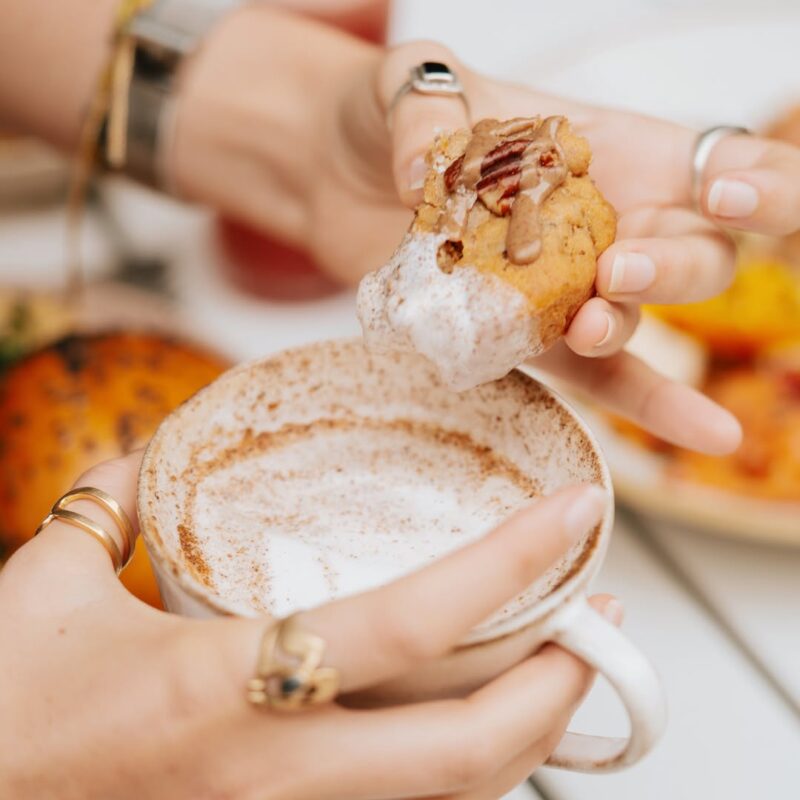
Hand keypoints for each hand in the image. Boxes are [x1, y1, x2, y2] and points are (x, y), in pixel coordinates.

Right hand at [0, 453, 617, 799]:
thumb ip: (113, 504)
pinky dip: (463, 775)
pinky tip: (482, 728)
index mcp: (218, 686)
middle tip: (605, 617)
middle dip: (561, 684)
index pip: (406, 623)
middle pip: (469, 750)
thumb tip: (152, 451)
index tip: (574, 513)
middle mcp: (268, 777)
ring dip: (530, 738)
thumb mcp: (42, 586)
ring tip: (568, 668)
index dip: (507, 565)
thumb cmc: (1, 713)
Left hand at [172, 13, 799, 453]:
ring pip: (635, 318)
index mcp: (607, 147)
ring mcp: (566, 285)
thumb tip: (424, 173)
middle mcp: (604, 220)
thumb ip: (425, 109)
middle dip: (671, 265)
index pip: (713, 165)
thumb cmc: (388, 115)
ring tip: (587, 326)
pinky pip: (592, 373)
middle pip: (689, 251)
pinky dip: (641, 401)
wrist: (336, 172)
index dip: (752, 187)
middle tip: (617, 270)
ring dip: (624, 329)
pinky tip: (704, 434)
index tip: (733, 198)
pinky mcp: (523, 333)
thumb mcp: (409, 85)